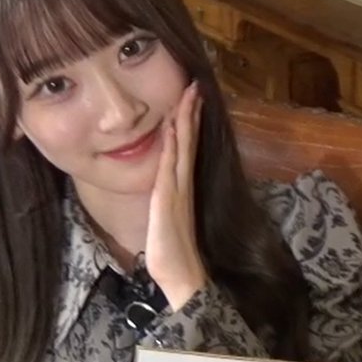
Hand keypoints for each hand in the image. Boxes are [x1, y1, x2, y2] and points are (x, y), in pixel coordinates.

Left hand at [145, 80, 206, 310]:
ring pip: (182, 146)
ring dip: (185, 119)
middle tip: (195, 85)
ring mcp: (177, 189)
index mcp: (182, 187)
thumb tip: (165, 191)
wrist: (182, 276)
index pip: (186, 147)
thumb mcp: (168, 220)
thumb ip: (169, 203)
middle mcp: (183, 183)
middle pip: (188, 140)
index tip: (192, 99)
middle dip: (191, 112)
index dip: (189, 122)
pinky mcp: (168, 198)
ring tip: (189, 94)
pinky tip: (172, 127)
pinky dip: (173, 144)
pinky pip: (170, 164)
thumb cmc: (174, 254)